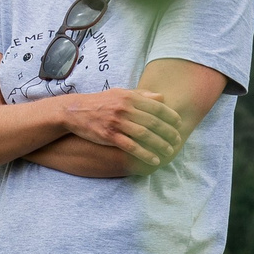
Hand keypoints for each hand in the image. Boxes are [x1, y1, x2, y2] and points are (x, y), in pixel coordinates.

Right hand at [58, 88, 185, 170]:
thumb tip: (162, 98)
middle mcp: (124, 109)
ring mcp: (117, 123)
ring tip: (169, 151)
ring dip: (160, 145)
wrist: (75, 111)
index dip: (170, 116)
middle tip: (177, 140)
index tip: (179, 124)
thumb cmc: (100, 103)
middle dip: (169, 132)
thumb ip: (141, 95)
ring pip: (145, 135)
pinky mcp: (109, 136)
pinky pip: (131, 147)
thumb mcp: (120, 93)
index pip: (156, 107)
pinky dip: (145, 154)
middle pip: (153, 122)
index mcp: (129, 97)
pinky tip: (154, 159)